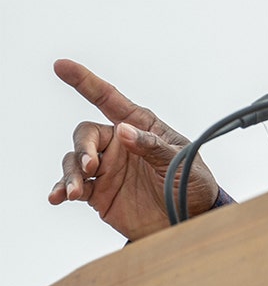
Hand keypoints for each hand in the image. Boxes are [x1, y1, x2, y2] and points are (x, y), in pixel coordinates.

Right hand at [48, 59, 218, 239]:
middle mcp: (120, 144)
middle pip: (86, 134)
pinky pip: (73, 186)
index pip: (109, 99)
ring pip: (74, 160)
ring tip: (74, 191)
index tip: (61, 66)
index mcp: (142, 126)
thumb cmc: (192, 184)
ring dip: (70, 174)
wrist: (191, 220)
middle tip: (92, 166)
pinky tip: (58, 197)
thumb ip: (153, 147)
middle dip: (83, 148)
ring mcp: (108, 168)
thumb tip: (124, 131)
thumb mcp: (181, 161)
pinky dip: (62, 189)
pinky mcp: (99, 192)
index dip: (85, 81)